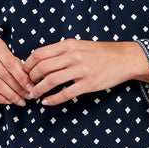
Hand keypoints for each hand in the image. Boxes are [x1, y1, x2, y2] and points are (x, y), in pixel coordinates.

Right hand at [0, 36, 35, 104]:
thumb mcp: (4, 57)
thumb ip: (17, 66)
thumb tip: (31, 83)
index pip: (11, 63)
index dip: (22, 77)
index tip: (31, 88)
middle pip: (4, 74)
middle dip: (18, 88)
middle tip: (27, 97)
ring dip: (10, 95)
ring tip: (19, 101)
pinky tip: (7, 101)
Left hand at [23, 38, 147, 105]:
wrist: (123, 59)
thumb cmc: (100, 53)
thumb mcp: (79, 45)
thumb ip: (62, 52)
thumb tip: (41, 62)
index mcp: (68, 45)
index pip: (39, 54)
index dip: (28, 65)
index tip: (25, 73)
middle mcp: (73, 56)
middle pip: (42, 67)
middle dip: (30, 79)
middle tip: (28, 85)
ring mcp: (81, 70)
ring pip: (51, 81)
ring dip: (39, 90)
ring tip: (34, 95)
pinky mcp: (88, 84)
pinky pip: (65, 93)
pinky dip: (53, 99)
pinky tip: (47, 102)